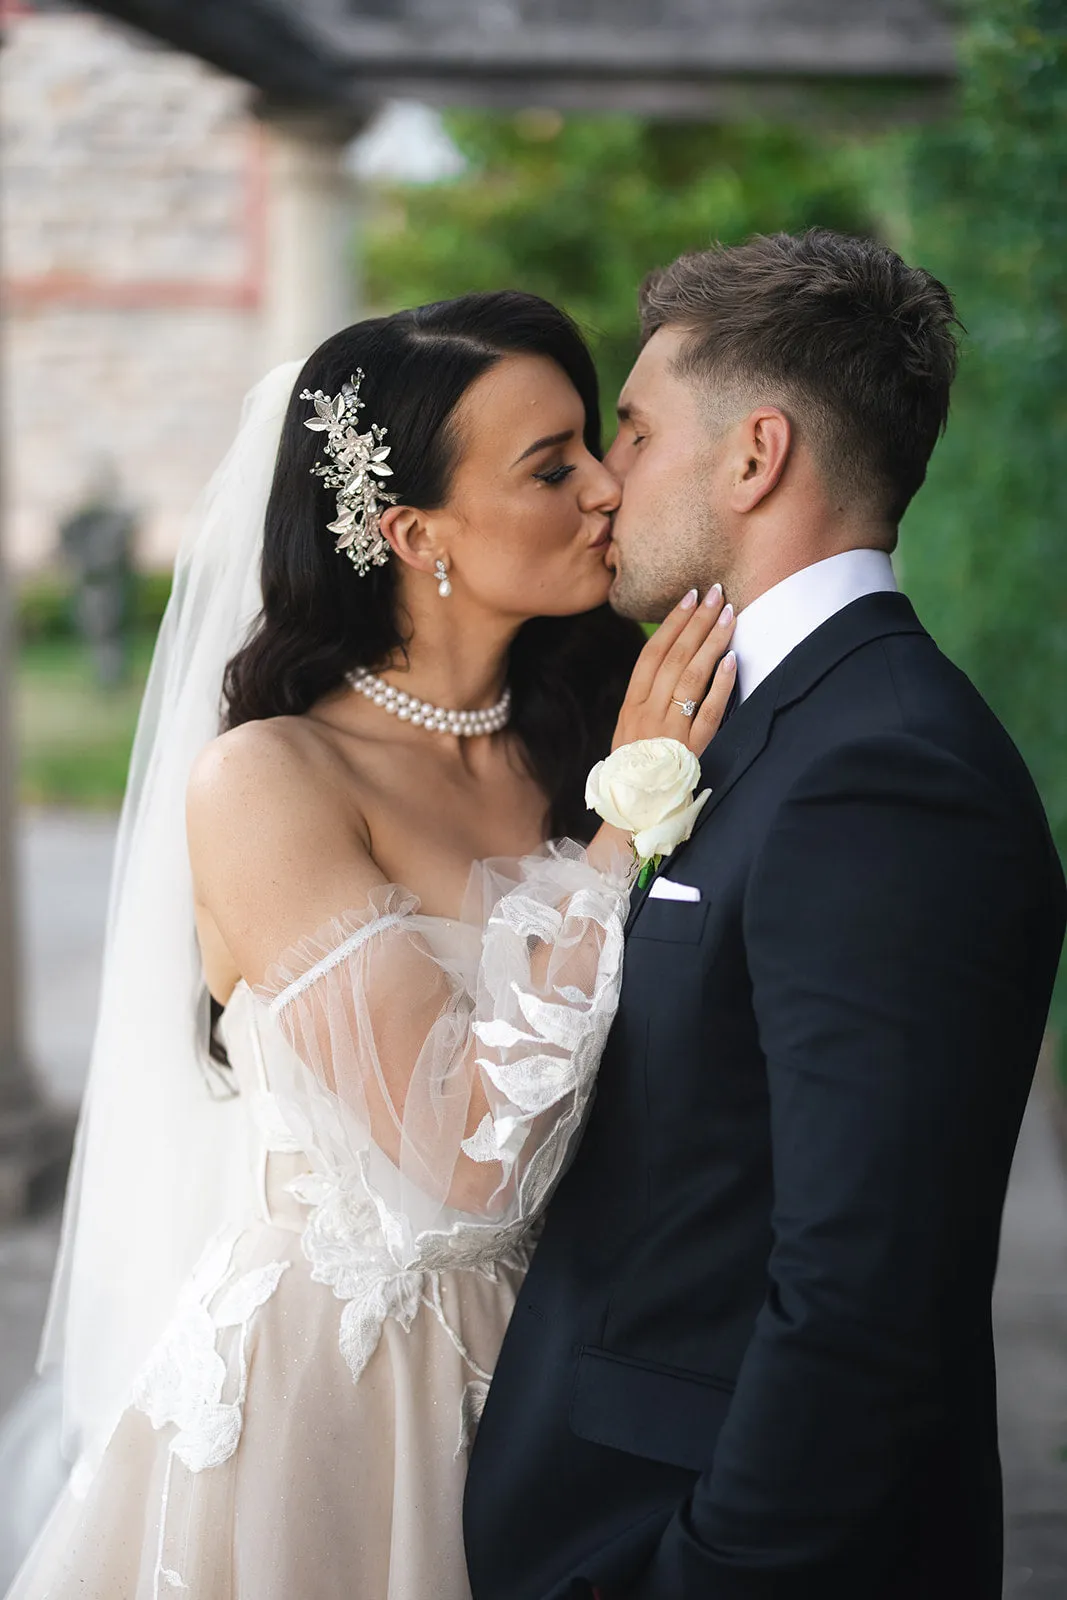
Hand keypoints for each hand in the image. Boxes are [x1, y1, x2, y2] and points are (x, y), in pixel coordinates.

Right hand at [611, 585, 735, 758]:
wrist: (635, 812)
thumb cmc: (636, 769)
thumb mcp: (629, 730)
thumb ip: (646, 698)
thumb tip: (669, 659)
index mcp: (631, 706)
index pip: (652, 653)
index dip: (672, 622)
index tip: (689, 597)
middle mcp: (648, 714)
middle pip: (674, 657)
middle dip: (697, 621)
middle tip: (716, 592)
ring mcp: (669, 731)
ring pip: (691, 677)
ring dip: (712, 642)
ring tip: (729, 614)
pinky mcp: (691, 750)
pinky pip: (708, 711)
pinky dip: (721, 684)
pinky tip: (733, 659)